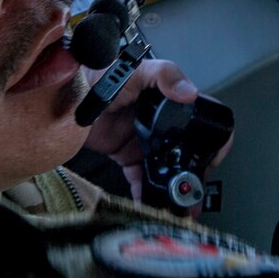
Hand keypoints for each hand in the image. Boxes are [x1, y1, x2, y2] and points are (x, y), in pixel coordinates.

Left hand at [81, 58, 232, 210]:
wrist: (65, 95)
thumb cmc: (99, 75)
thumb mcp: (135, 71)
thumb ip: (164, 75)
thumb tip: (189, 93)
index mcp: (168, 102)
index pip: (199, 120)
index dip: (211, 140)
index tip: (213, 159)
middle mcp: (160, 124)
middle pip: (185, 152)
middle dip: (194, 173)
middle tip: (196, 191)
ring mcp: (144, 142)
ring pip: (166, 169)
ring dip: (173, 188)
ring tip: (180, 207)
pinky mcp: (126, 156)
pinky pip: (140, 179)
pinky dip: (145, 194)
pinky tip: (150, 205)